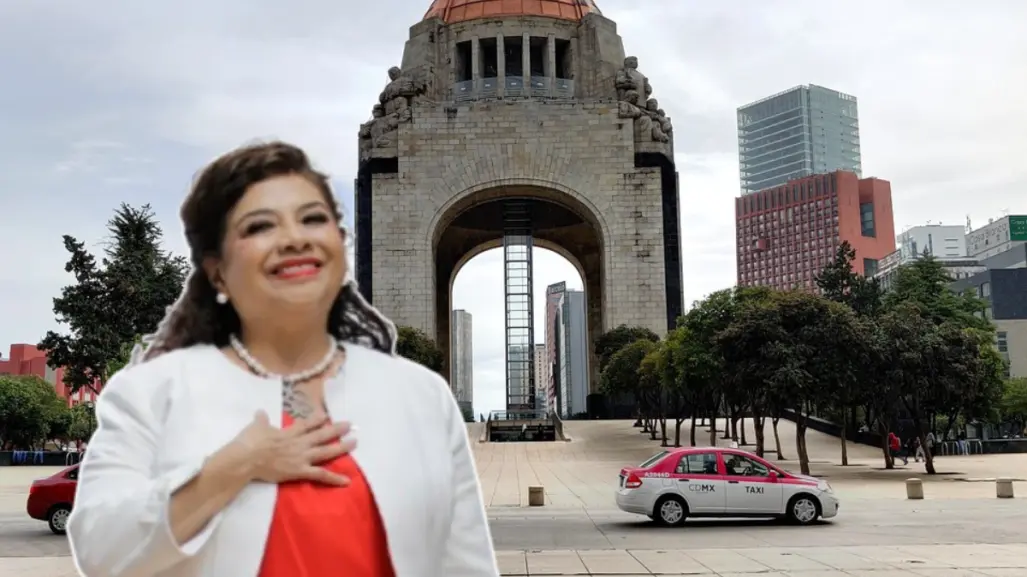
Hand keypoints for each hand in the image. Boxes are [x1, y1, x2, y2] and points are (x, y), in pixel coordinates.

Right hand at [234, 411, 354, 485]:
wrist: (246, 458)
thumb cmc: (250, 441)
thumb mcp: (256, 426)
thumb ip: (261, 420)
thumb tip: (260, 412)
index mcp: (289, 432)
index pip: (307, 424)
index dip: (318, 419)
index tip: (326, 415)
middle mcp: (299, 443)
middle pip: (321, 435)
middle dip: (336, 429)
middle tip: (349, 425)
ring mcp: (301, 457)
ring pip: (326, 452)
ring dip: (341, 447)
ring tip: (354, 442)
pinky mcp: (300, 471)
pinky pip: (320, 475)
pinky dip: (334, 478)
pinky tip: (347, 481)